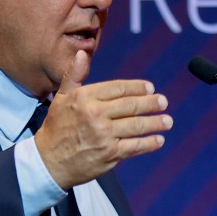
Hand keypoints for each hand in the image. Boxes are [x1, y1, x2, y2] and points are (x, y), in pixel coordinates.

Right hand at [35, 51, 172, 188]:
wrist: (49, 162)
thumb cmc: (57, 127)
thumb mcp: (61, 98)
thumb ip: (74, 75)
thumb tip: (82, 53)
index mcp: (85, 97)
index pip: (118, 88)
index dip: (137, 88)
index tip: (150, 88)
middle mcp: (95, 114)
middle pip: (131, 105)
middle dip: (151, 103)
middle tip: (163, 102)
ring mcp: (104, 135)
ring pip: (137, 126)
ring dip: (155, 123)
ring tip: (167, 121)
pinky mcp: (110, 154)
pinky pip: (135, 146)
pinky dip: (149, 143)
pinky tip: (158, 140)